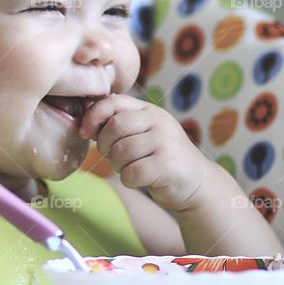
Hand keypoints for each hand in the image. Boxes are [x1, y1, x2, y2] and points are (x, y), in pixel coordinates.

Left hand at [78, 94, 209, 213]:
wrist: (197, 182)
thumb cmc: (160, 158)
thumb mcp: (143, 134)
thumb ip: (119, 125)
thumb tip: (86, 125)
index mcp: (149, 110)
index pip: (113, 101)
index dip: (94, 116)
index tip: (86, 132)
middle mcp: (159, 121)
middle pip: (114, 127)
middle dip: (105, 146)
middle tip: (114, 157)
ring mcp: (165, 142)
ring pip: (121, 151)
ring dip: (118, 165)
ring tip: (131, 168)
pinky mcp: (168, 166)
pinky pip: (132, 172)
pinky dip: (129, 180)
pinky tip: (139, 180)